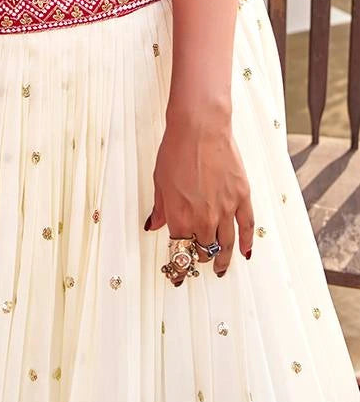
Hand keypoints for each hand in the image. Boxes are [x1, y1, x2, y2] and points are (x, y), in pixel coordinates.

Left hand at [146, 114, 253, 275]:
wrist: (200, 129)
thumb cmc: (175, 150)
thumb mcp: (159, 181)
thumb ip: (160, 208)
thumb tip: (153, 225)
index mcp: (180, 217)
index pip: (180, 251)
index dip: (179, 264)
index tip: (178, 273)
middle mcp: (204, 219)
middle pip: (203, 250)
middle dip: (199, 259)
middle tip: (198, 263)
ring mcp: (225, 210)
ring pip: (225, 245)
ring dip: (222, 260)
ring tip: (220, 269)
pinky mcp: (241, 197)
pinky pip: (247, 227)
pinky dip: (246, 243)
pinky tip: (245, 252)